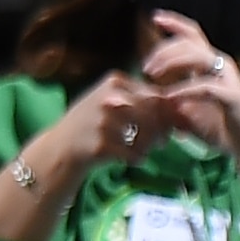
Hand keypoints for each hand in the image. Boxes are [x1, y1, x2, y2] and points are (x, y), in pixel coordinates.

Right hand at [30, 70, 174, 182]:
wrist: (59, 148)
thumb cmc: (91, 122)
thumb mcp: (111, 100)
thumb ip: (141, 98)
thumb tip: (180, 108)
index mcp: (115, 82)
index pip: (157, 96)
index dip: (169, 113)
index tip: (171, 127)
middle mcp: (109, 98)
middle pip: (155, 114)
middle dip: (162, 130)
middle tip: (161, 142)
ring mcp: (104, 121)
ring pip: (148, 135)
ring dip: (151, 146)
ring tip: (143, 150)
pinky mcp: (102, 145)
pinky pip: (136, 154)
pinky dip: (138, 159)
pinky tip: (129, 159)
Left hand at [136, 9, 239, 159]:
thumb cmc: (219, 127)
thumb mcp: (187, 109)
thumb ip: (169, 97)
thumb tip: (145, 91)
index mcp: (210, 65)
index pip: (194, 35)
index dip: (176, 23)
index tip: (155, 17)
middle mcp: (221, 66)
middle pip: (191, 42)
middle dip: (164, 49)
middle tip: (145, 66)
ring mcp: (229, 80)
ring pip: (199, 57)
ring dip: (172, 62)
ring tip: (151, 75)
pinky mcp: (233, 97)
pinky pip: (205, 87)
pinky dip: (183, 90)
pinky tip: (168, 97)